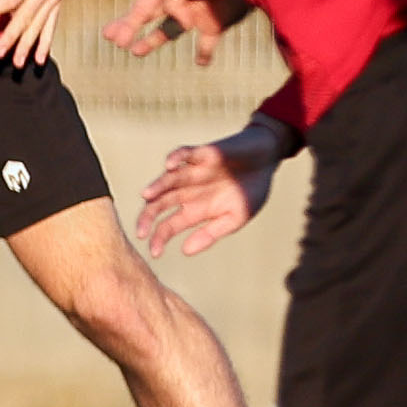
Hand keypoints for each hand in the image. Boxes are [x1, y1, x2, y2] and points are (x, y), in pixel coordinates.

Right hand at [106, 0, 246, 65]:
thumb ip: (167, 2)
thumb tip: (181, 21)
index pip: (141, 8)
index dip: (127, 24)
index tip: (113, 39)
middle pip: (150, 16)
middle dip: (130, 27)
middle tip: (114, 41)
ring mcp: (196, 12)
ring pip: (170, 31)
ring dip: (153, 40)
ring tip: (136, 52)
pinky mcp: (215, 24)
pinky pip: (207, 43)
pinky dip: (204, 53)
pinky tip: (201, 62)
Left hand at [137, 134, 281, 258]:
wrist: (265, 161)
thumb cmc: (250, 191)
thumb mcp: (234, 218)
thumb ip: (210, 234)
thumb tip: (185, 251)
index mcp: (194, 211)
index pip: (168, 226)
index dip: (159, 238)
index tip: (154, 252)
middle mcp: (188, 192)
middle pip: (160, 204)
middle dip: (148, 217)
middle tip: (141, 232)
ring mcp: (193, 172)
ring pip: (168, 180)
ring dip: (157, 187)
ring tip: (146, 196)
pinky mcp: (203, 153)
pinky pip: (185, 153)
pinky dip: (177, 157)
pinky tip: (169, 165)